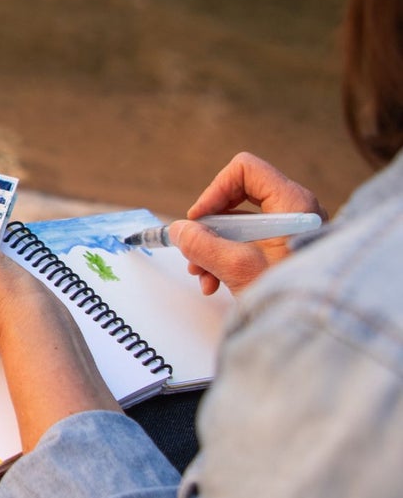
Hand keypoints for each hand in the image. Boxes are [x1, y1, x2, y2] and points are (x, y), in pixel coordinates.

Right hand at [169, 152, 324, 295]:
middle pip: (238, 198)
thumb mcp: (237, 268)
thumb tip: (178, 230)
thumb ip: (201, 245)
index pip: (245, 170)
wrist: (318, 328)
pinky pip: (249, 241)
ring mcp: (292, 230)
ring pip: (240, 224)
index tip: (198, 220)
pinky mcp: (286, 248)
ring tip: (203, 276)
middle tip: (194, 250)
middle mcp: (295, 210)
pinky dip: (228, 258)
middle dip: (209, 227)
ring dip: (213, 247)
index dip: (215, 190)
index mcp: (292, 203)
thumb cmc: (290, 295)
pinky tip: (215, 283)